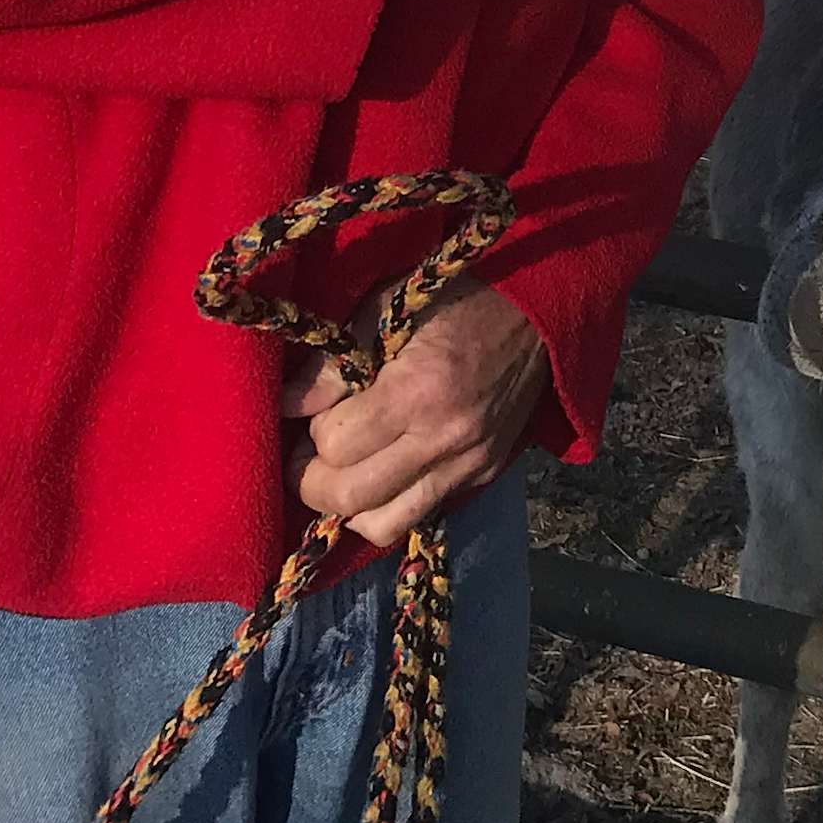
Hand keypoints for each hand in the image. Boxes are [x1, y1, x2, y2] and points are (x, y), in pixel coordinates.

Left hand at [290, 276, 549, 545]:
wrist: (539, 309)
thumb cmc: (454, 297)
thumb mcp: (386, 309)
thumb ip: (332, 364)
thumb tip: (284, 406)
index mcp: (418, 391)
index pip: (335, 444)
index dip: (312, 429)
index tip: (312, 409)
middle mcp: (444, 440)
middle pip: (351, 497)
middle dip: (313, 480)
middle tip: (308, 453)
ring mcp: (467, 465)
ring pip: (383, 526)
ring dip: (348, 506)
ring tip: (342, 471)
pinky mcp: (482, 476)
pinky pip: (418, 516)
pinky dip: (387, 506)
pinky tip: (380, 476)